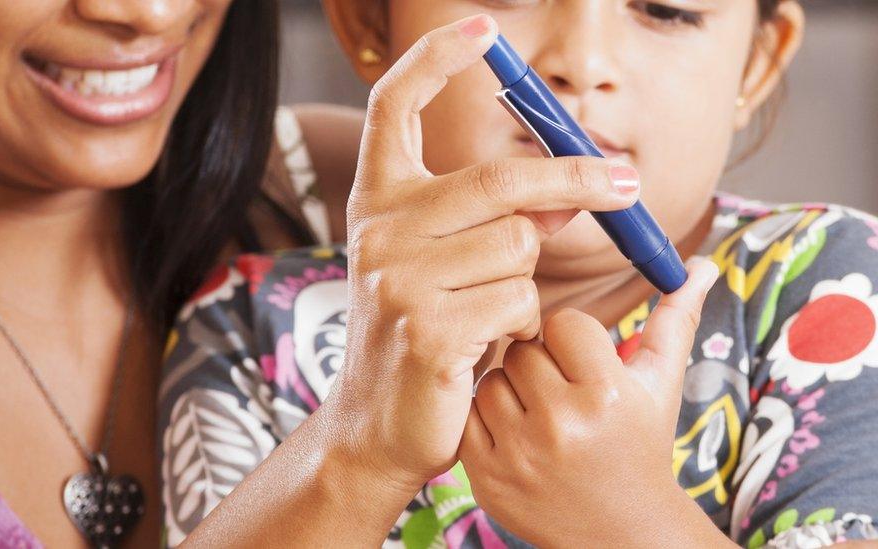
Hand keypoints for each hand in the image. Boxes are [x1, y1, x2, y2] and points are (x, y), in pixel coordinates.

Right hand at [325, 13, 641, 493]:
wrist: (375, 425)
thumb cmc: (419, 335)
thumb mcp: (445, 266)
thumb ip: (494, 220)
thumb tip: (569, 192)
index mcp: (376, 202)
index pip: (392, 108)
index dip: (434, 60)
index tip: (478, 29)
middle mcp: (376, 229)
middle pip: (499, 178)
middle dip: (577, 179)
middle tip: (629, 181)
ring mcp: (397, 279)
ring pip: (519, 246)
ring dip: (527, 284)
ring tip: (488, 318)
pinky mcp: (428, 329)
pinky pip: (518, 302)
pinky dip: (521, 327)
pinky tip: (485, 349)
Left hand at [458, 258, 725, 546]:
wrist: (622, 533)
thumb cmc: (641, 445)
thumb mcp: (662, 386)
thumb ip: (676, 319)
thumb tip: (700, 264)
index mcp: (606, 395)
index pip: (564, 322)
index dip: (575, 339)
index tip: (587, 365)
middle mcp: (560, 424)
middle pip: (524, 348)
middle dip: (542, 364)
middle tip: (563, 393)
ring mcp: (518, 453)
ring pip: (492, 378)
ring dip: (512, 390)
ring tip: (542, 415)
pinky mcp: (485, 476)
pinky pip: (468, 413)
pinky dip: (487, 419)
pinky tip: (518, 435)